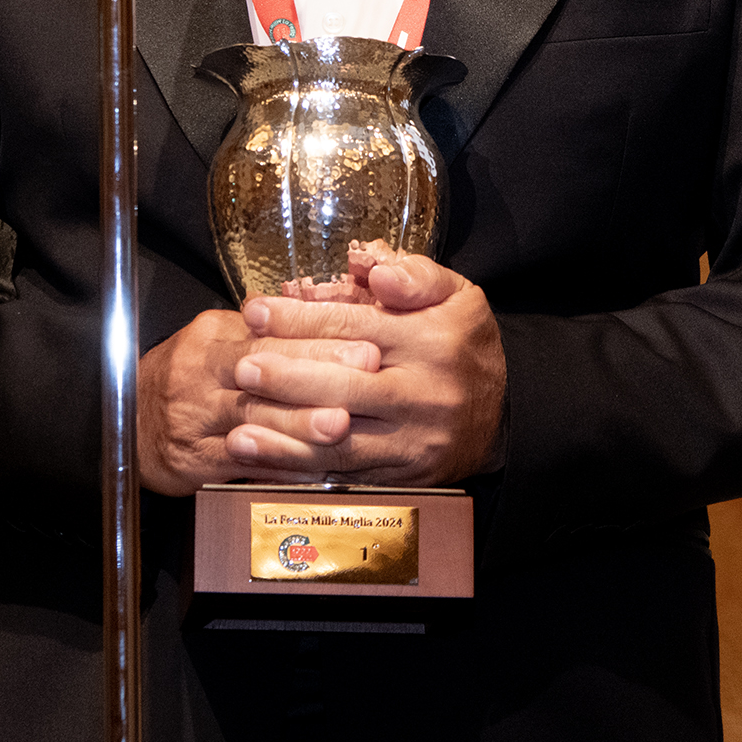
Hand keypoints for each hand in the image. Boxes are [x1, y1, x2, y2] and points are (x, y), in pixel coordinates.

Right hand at [136, 307, 382, 495]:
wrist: (127, 421)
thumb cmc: (183, 377)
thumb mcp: (214, 339)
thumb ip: (263, 331)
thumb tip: (321, 311)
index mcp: (211, 338)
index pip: (268, 335)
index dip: (316, 339)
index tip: (363, 342)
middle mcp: (200, 376)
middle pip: (262, 373)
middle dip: (317, 375)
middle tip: (364, 376)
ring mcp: (196, 420)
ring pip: (254, 419)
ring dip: (299, 423)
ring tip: (339, 425)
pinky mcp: (195, 460)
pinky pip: (244, 464)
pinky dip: (282, 465)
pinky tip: (315, 468)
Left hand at [227, 244, 506, 485]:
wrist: (501, 417)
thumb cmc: (463, 346)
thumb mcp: (457, 296)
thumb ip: (414, 274)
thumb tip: (368, 264)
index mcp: (432, 340)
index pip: (354, 327)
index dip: (300, 319)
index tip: (255, 310)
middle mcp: (423, 393)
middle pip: (345, 386)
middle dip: (287, 378)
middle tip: (241, 368)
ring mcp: (414, 441)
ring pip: (342, 442)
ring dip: (286, 438)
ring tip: (239, 429)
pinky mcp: (405, 477)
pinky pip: (347, 477)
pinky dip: (303, 473)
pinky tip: (267, 465)